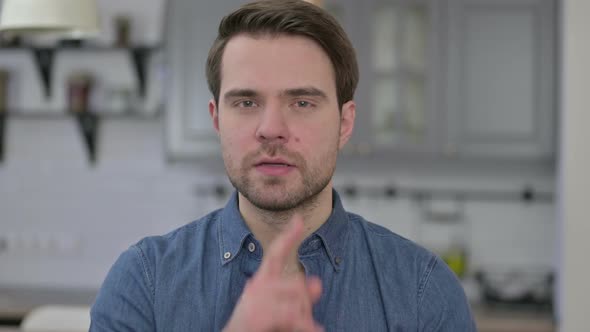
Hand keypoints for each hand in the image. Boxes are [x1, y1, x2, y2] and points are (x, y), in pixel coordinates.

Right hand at [223, 215, 323, 331]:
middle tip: (305, 321)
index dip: (288, 236)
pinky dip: (305, 325)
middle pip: (298, 284)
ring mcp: (257, 299)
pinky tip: (315, 330)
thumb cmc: (259, 325)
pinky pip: (292, 315)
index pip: (275, 254)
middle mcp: (258, 286)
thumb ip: (298, 295)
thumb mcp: (279, 308)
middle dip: (306, 303)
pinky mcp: (260, 315)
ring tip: (299, 328)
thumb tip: (318, 283)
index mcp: (261, 281)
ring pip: (298, 300)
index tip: (299, 219)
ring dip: (304, 318)